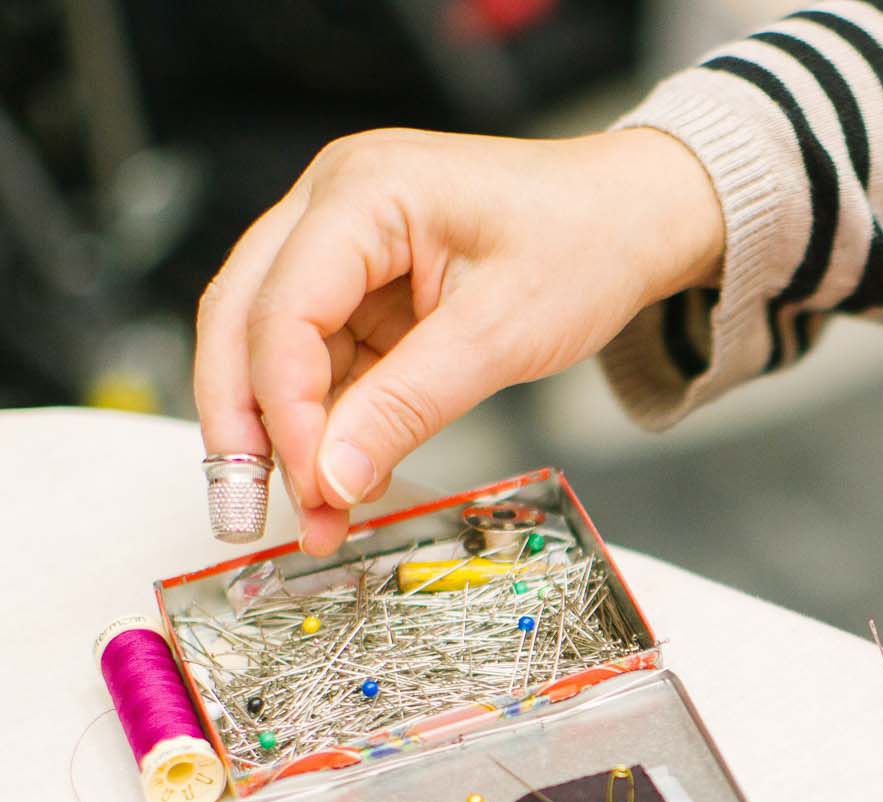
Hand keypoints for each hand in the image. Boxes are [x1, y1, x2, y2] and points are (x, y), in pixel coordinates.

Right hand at [194, 127, 724, 554]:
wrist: (629, 220)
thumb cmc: (582, 245)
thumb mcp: (500, 335)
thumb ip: (408, 407)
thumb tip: (332, 479)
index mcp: (363, 191)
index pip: (283, 311)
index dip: (286, 410)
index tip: (313, 487)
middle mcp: (331, 207)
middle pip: (242, 321)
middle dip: (243, 425)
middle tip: (245, 513)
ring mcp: (340, 247)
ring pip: (270, 349)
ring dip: (283, 437)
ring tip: (313, 518)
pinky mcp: (360, 291)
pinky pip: (320, 363)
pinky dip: (325, 426)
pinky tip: (339, 482)